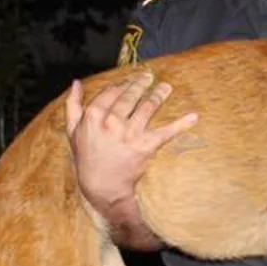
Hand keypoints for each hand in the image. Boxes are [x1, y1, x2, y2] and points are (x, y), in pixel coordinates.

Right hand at [65, 72, 197, 215]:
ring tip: (166, 87)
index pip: (112, 92)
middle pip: (131, 96)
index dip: (121, 85)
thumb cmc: (86, 159)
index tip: (128, 82)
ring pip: (148, 107)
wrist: (102, 187)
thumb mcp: (72, 132)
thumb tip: (76, 83)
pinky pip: (167, 131)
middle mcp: (112, 122)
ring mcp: (130, 133)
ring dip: (159, 94)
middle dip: (141, 84)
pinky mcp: (146, 145)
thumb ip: (73, 105)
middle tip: (149, 78)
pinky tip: (193, 117)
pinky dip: (182, 123)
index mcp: (94, 115)